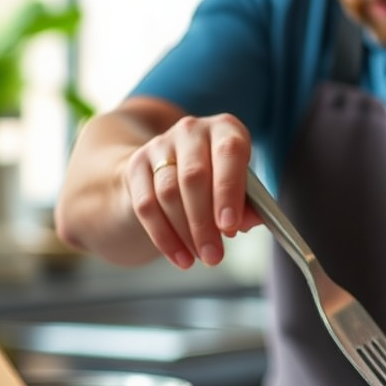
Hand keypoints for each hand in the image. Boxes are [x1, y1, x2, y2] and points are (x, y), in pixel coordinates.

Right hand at [122, 113, 260, 267]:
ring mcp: (160, 145)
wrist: (171, 168)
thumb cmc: (217, 179)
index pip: (228, 153)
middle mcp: (191, 130)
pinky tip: (180, 257)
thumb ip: (249, 203)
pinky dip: (164, 237)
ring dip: (185, 233)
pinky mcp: (136, 165)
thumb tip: (248, 221)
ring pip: (168, 193)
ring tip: (201, 257)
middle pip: (194, 177)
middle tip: (215, 256)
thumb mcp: (239, 185)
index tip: (230, 227)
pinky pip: (146, 206)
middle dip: (204, 223)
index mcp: (225, 128)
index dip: (229, 191)